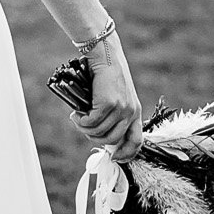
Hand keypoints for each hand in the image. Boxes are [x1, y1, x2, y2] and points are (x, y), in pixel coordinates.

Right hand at [69, 32, 142, 161]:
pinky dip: (80, 121)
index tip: (113, 158)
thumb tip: (98, 134)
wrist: (105, 55)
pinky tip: (76, 113)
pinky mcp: (109, 104)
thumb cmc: (106, 75)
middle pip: (111, 140)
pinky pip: (91, 122)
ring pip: (99, 132)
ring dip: (84, 128)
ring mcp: (121, 109)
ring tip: (77, 117)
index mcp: (136, 112)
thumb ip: (112, 114)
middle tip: (83, 127)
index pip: (137, 142)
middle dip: (94, 138)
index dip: (126, 154)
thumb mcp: (115, 97)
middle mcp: (131, 112)